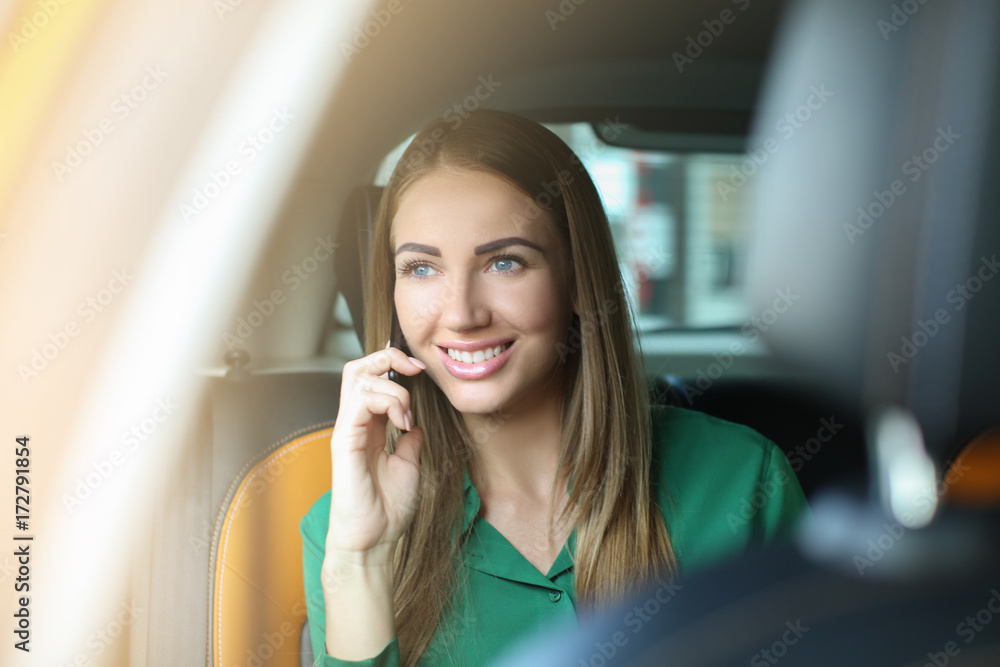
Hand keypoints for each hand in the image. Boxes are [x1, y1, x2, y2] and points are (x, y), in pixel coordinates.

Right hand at [326, 345, 426, 564]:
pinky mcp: (344, 442)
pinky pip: (358, 401)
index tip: (421, 371)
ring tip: (408, 417)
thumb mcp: (409, 465)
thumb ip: (410, 441)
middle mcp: (355, 424)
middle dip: (387, 356)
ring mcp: (347, 430)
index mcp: (369, 427)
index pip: (372, 378)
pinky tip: (402, 423)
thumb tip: (418, 424)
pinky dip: (387, 402)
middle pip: (357, 368)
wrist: (375, 542)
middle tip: (414, 369)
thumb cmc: (388, 510)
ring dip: (394, 388)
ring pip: (358, 377)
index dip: (394, 364)